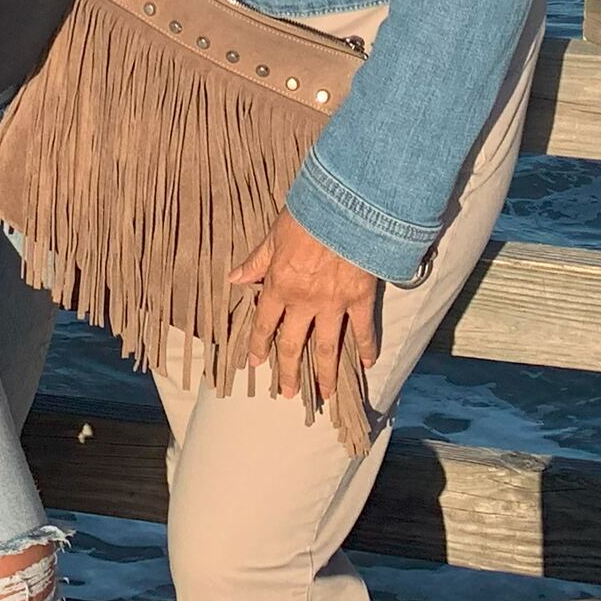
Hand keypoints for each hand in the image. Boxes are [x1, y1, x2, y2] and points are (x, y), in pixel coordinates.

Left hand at [229, 211, 379, 402]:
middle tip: (288, 394)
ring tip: (323, 394)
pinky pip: (362, 329)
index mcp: (280, 284)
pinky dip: (366, 348)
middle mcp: (304, 301)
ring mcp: (334, 302)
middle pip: (294, 344)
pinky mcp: (360, 297)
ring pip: (327, 347)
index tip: (255, 362)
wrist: (344, 206)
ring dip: (325, 373)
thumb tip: (234, 279)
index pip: (265, 322)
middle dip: (289, 371)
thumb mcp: (274, 235)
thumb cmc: (307, 214)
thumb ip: (256, 261)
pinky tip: (366, 365)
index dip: (258, 344)